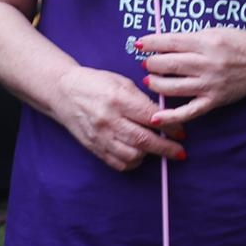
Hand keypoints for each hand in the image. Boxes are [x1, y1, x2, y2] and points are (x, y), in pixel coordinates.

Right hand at [52, 66, 185, 171]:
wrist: (64, 91)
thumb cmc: (96, 83)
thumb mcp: (121, 82)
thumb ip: (142, 100)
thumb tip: (164, 115)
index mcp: (118, 99)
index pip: (151, 117)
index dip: (170, 126)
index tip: (182, 132)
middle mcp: (109, 120)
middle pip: (144, 140)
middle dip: (166, 148)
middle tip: (180, 152)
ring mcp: (100, 136)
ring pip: (133, 155)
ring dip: (150, 155)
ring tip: (157, 149)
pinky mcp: (94, 148)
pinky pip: (118, 163)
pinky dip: (133, 162)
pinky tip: (139, 154)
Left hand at [140, 27, 245, 126]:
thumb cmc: (239, 43)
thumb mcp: (215, 32)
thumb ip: (190, 39)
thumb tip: (162, 44)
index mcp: (207, 42)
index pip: (171, 42)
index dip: (152, 43)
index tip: (140, 43)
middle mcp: (207, 64)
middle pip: (170, 64)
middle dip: (152, 63)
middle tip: (145, 63)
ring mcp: (210, 84)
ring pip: (174, 87)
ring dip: (156, 83)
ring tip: (150, 80)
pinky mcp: (213, 101)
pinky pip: (188, 111)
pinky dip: (171, 116)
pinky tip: (155, 117)